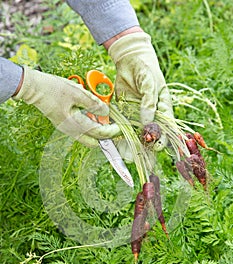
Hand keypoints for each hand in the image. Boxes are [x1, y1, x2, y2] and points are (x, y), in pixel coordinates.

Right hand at [13, 67, 120, 146]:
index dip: (112, 132)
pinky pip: (81, 130)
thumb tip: (106, 112)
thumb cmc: (53, 89)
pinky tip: (92, 114)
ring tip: (104, 118)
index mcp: (74, 124)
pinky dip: (89, 125)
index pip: (99, 134)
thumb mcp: (76, 93)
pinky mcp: (65, 124)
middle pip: (94, 141)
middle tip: (114, 126)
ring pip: (87, 137)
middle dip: (105, 136)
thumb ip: (93, 103)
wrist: (33, 88)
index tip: (121, 127)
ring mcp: (67, 129)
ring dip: (97, 130)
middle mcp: (71, 131)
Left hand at [109, 32, 172, 149]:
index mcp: (163, 109)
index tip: (156, 147)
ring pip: (136, 135)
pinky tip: (115, 145)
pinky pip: (122, 127)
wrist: (130, 60)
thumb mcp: (150, 83)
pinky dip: (119, 136)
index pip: (165, 129)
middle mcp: (151, 116)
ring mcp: (137, 116)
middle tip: (139, 158)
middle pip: (150, 136)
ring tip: (126, 156)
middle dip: (145, 148)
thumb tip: (148, 120)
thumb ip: (149, 101)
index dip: (162, 140)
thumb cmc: (146, 69)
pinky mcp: (124, 114)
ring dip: (131, 146)